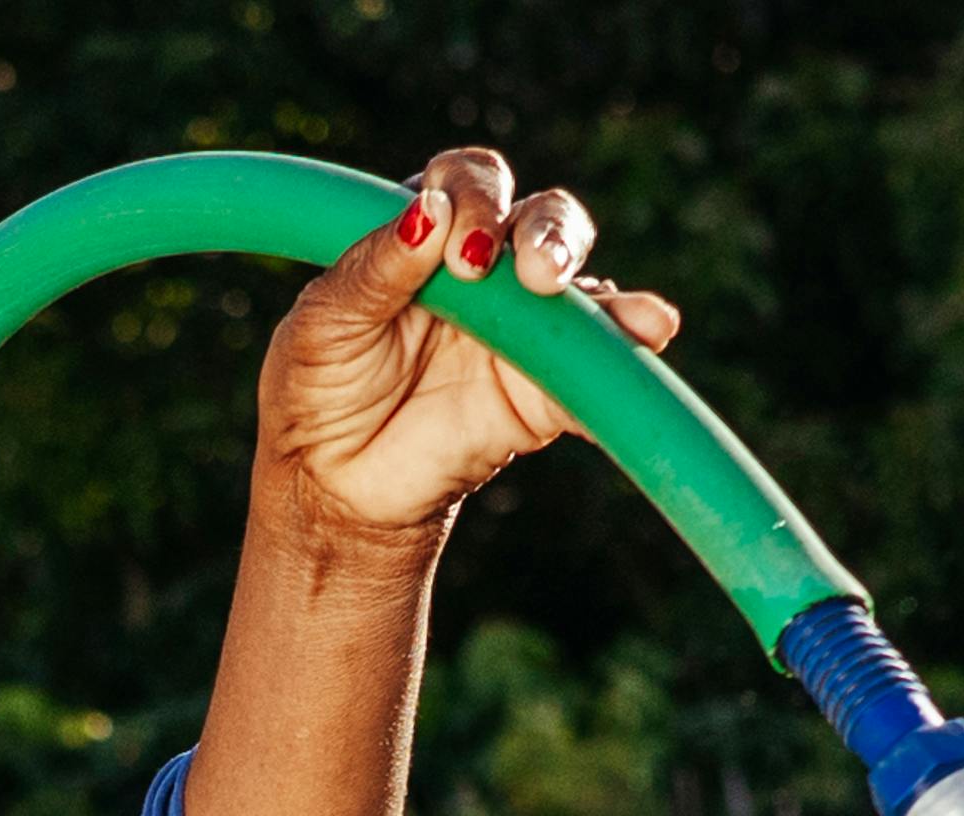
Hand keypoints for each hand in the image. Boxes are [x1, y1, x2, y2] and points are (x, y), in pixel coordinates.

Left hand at [254, 146, 686, 546]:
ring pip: (579, 282)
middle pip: (541, 217)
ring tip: (597, 302)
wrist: (333, 486)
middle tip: (530, 273)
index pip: (468, 181)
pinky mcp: (544, 392)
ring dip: (596, 285)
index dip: (475, 198)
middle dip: (546, 233)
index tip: (461, 251)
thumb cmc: (317, 388)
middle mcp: (485, 267)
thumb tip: (426, 213)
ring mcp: (523, 327)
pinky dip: (622, 355)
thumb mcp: (320, 323)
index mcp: (426, 231)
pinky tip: (646, 338)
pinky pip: (593, 370)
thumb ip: (372, 269)